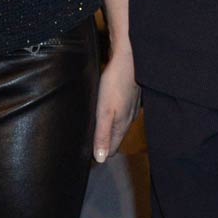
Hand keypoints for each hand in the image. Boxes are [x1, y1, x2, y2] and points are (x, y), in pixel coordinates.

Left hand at [92, 46, 138, 162]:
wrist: (128, 58)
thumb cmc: (115, 84)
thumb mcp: (105, 112)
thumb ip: (102, 135)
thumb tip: (100, 159)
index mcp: (121, 126)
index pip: (111, 149)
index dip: (100, 155)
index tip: (87, 159)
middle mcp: (128, 119)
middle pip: (115, 138)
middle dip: (104, 145)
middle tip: (88, 146)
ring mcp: (131, 107)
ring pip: (118, 125)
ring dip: (108, 131)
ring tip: (95, 132)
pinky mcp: (129, 96)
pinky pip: (120, 113)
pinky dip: (112, 117)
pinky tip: (105, 112)